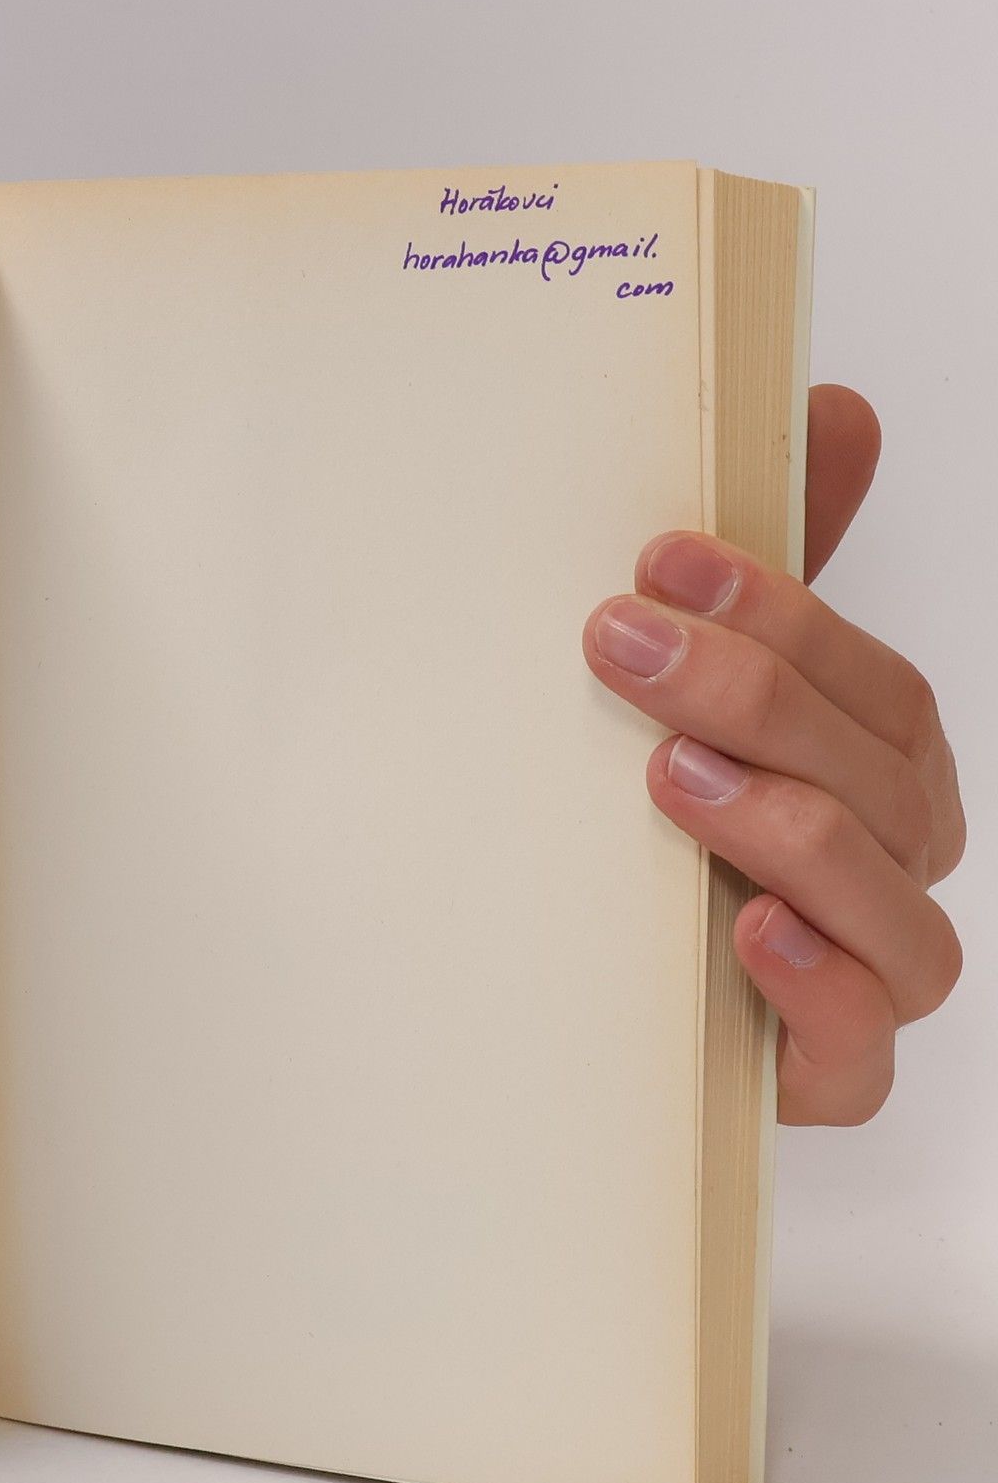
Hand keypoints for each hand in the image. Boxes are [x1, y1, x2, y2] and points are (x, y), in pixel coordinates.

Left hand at [584, 385, 963, 1124]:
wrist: (591, 1002)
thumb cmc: (659, 833)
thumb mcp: (692, 695)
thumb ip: (773, 572)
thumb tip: (831, 407)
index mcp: (878, 771)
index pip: (872, 683)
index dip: (783, 613)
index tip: (662, 559)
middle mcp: (890, 865)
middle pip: (879, 775)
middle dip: (756, 695)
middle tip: (622, 644)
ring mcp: (867, 974)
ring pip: (891, 904)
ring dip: (785, 826)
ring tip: (669, 775)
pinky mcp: (824, 1076)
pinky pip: (859, 1050)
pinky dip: (819, 992)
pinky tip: (748, 933)